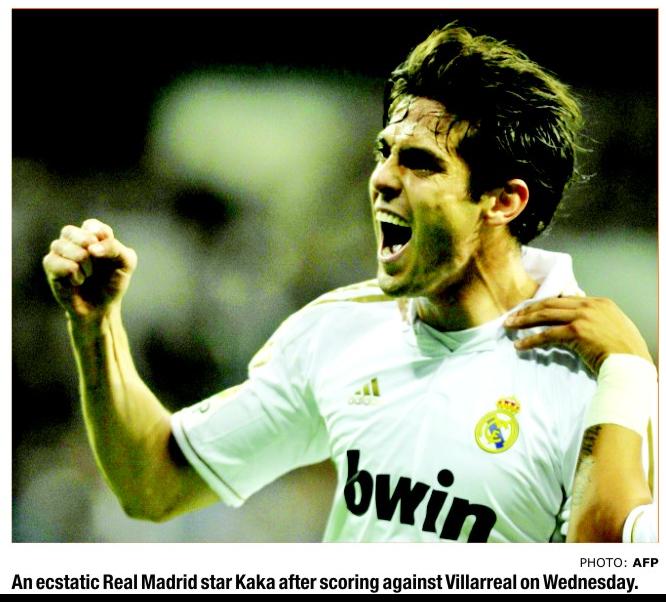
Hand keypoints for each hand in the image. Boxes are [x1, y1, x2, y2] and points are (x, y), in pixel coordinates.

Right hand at [43, 219, 136, 322]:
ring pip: (60, 245)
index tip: (109, 254)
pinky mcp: (51, 267)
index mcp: (92, 235)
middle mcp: (73, 241)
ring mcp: (60, 253)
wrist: (102, 307)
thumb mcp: (126, 263)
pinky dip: (71, 273)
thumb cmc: (113, 282)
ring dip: (81, 263)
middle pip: (69, 231)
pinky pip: (54, 261)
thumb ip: (115, 248)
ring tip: (88, 275)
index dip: (100, 238)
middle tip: (95, 263)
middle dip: (86, 247)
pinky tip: (78, 281)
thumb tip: (91, 248)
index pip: (91, 225)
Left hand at [504, 296, 652, 373]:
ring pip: (545, 315)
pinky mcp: (576, 332)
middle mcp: (589, 305)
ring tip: (509, 325)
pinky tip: (520, 345)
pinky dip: (531, 340)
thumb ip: (594, 319)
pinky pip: (546, 335)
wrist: (631, 363)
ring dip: (524, 320)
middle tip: (512, 316)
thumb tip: (576, 321)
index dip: (543, 304)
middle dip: (528, 309)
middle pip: (550, 303)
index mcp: (598, 302)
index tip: (529, 309)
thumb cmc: (623, 351)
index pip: (563, 298)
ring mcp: (582, 317)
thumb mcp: (612, 326)